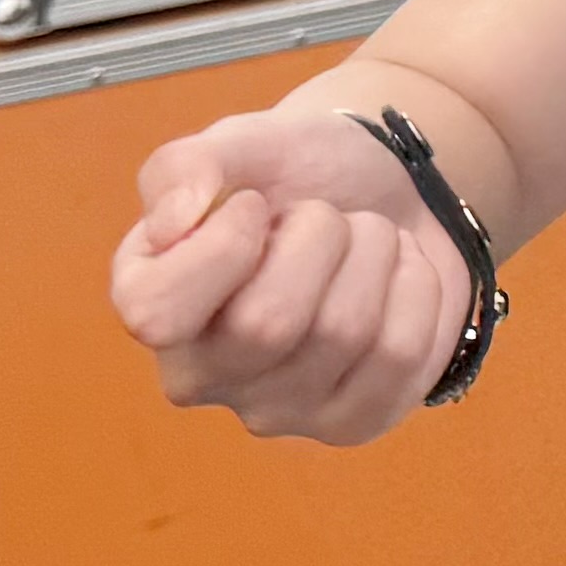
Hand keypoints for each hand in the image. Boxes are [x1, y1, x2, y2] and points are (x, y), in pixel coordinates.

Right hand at [110, 100, 468, 444]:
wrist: (386, 190)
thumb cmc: (298, 173)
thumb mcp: (239, 143)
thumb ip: (185, 166)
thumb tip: (174, 222)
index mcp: (150, 305)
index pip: (157, 313)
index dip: (223, 246)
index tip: (254, 204)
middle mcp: (201, 376)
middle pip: (268, 324)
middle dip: (318, 238)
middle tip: (324, 216)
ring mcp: (277, 412)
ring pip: (345, 333)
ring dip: (372, 253)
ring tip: (363, 239)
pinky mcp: (354, 422)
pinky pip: (403, 353)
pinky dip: (415, 288)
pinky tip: (397, 274)